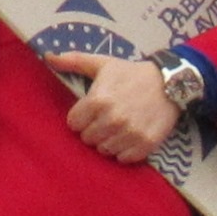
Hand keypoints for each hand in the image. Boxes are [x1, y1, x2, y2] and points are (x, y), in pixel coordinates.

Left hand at [51, 50, 178, 165]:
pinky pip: (124, 159)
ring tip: (117, 127)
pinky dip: (124, 151)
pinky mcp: (146, 144)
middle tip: (105, 119)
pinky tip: (128, 136)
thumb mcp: (102, 64)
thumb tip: (47, 57)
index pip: (73, 124)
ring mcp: (130, 133)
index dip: (80, 118)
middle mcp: (113, 120)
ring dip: (108, 141)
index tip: (90, 112)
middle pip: (87, 139)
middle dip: (93, 129)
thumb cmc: (130, 73)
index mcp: (98, 101)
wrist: (169, 82)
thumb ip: (73, 61)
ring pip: (104, 150)